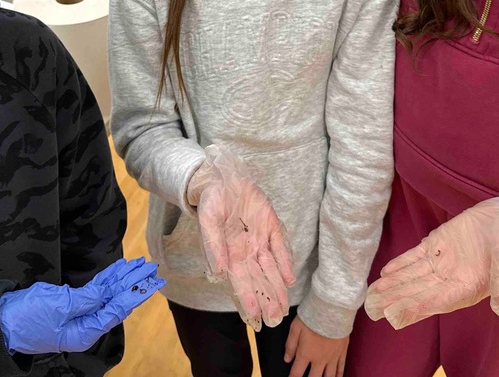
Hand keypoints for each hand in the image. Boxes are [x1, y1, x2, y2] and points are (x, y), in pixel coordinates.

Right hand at [0, 257, 164, 353]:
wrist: (1, 322)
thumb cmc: (27, 317)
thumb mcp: (59, 306)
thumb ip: (87, 299)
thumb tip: (108, 292)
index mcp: (86, 331)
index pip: (118, 309)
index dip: (136, 292)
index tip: (154, 281)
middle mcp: (87, 324)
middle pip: (116, 300)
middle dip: (134, 282)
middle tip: (152, 267)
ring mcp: (79, 313)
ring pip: (107, 293)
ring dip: (123, 278)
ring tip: (140, 264)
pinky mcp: (70, 303)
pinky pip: (94, 290)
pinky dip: (107, 278)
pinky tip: (119, 269)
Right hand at [188, 144, 295, 330]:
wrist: (221, 178)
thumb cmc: (210, 201)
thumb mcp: (208, 221)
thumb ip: (212, 247)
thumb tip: (217, 272)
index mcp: (229, 253)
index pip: (240, 282)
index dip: (248, 299)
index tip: (255, 317)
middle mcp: (246, 250)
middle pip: (258, 279)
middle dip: (266, 299)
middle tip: (275, 320)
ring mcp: (259, 238)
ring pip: (271, 268)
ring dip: (277, 287)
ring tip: (283, 307)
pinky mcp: (270, 225)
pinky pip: (279, 246)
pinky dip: (285, 262)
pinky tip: (290, 278)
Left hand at [283, 316, 347, 376]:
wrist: (332, 310)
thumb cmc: (311, 317)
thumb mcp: (295, 328)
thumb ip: (290, 345)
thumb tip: (287, 359)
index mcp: (306, 354)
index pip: (297, 372)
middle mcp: (319, 359)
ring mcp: (332, 357)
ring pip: (329, 376)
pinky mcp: (342, 351)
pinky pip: (341, 367)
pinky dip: (339, 375)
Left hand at [364, 193, 498, 328]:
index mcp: (469, 288)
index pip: (439, 300)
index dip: (417, 307)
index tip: (396, 314)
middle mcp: (452, 279)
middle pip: (420, 291)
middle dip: (397, 300)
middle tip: (373, 309)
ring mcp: (443, 262)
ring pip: (414, 276)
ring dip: (394, 284)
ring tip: (373, 293)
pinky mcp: (438, 244)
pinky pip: (416, 256)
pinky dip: (401, 264)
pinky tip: (386, 272)